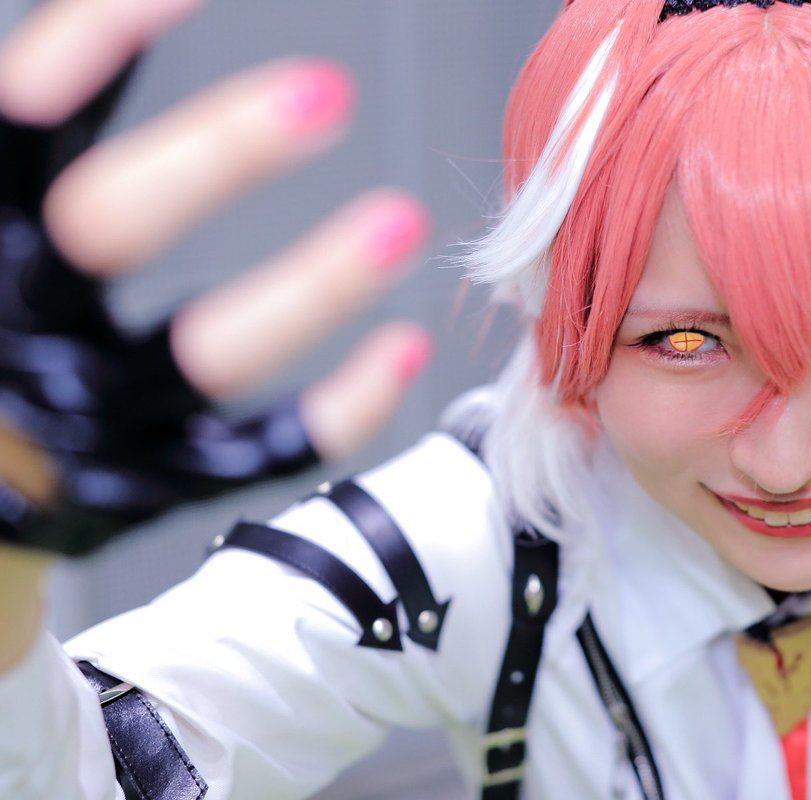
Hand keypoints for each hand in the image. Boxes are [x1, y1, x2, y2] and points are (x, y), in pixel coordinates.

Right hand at [0, 0, 430, 555]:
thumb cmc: (1, 300)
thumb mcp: (2, 204)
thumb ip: (50, 120)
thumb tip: (108, 19)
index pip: (26, 114)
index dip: (99, 40)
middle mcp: (27, 319)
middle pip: (107, 224)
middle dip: (216, 152)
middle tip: (327, 91)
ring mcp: (96, 410)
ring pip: (208, 354)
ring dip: (314, 285)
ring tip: (401, 223)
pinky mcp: (155, 477)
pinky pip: (260, 450)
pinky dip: (342, 406)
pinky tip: (404, 349)